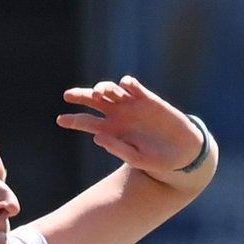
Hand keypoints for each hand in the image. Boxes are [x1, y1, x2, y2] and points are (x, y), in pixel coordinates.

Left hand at [57, 76, 202, 173]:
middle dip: (80, 96)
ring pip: (111, 91)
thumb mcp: (137, 159)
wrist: (183, 152)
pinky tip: (125, 86)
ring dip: (103, 88)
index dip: (73, 120)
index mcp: (112, 131)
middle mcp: (119, 116)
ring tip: (100, 92)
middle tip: (68, 95)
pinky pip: (134, 87)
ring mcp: (133, 106)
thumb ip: (118, 149)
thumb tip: (96, 137)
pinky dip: (128, 84)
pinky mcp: (149, 99)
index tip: (60, 120)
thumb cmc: (158, 159)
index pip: (87, 123)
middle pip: (94, 101)